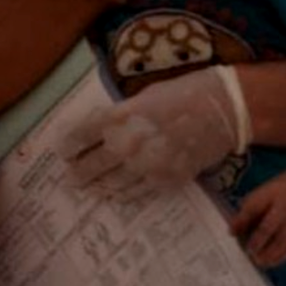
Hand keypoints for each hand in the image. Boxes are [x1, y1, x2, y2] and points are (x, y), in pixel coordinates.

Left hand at [59, 66, 249, 193]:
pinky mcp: (166, 180)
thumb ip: (124, 114)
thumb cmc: (185, 91)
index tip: (61, 151)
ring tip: (87, 189)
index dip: (68, 144)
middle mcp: (128, 145)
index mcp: (120, 117)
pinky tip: (115, 194)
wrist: (225, 109)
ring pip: (112, 183)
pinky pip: (137, 192)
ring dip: (96, 186)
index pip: (82, 135)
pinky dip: (123, 194)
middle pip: (91, 164)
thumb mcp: (146, 95)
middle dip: (77, 171)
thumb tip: (108, 128)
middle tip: (68, 177)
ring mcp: (147, 167)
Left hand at [230, 165, 285, 267]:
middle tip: (247, 251)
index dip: (241, 221)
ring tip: (257, 260)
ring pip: (279, 242)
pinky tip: (271, 261)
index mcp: (271, 195)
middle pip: (266, 228)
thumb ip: (250, 208)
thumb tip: (233, 228)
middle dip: (255, 242)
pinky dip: (280, 256)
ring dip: (267, 254)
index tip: (232, 234)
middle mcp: (284, 209)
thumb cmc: (285, 188)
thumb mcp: (265, 191)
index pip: (252, 208)